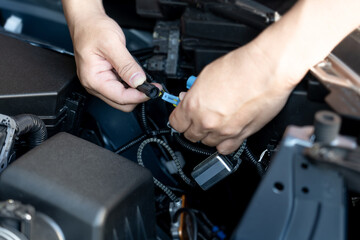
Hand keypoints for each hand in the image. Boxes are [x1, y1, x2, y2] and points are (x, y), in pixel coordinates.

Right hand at [70, 12, 156, 110]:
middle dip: (138, 96)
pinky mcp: (105, 79)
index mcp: (93, 79)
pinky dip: (130, 86)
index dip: (139, 96)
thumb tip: (139, 81)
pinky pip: (120, 89)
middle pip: (122, 103)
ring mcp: (99, 83)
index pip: (121, 98)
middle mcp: (94, 85)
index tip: (153, 90)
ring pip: (122, 98)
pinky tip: (135, 77)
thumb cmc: (93, 29)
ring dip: (135, 92)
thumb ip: (127, 65)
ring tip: (144, 79)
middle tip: (152, 85)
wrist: (86, 21)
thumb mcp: (113, 44)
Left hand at [169, 43, 301, 154]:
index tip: (182, 116)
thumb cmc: (241, 66)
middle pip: (190, 136)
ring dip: (208, 135)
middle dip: (192, 126)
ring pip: (207, 143)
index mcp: (194, 106)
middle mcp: (207, 121)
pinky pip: (226, 149)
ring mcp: (225, 131)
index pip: (176, 123)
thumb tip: (188, 98)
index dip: (179, 118)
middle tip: (199, 116)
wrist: (267, 69)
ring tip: (215, 122)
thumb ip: (194, 91)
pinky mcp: (242, 135)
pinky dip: (223, 143)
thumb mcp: (207, 74)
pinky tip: (225, 133)